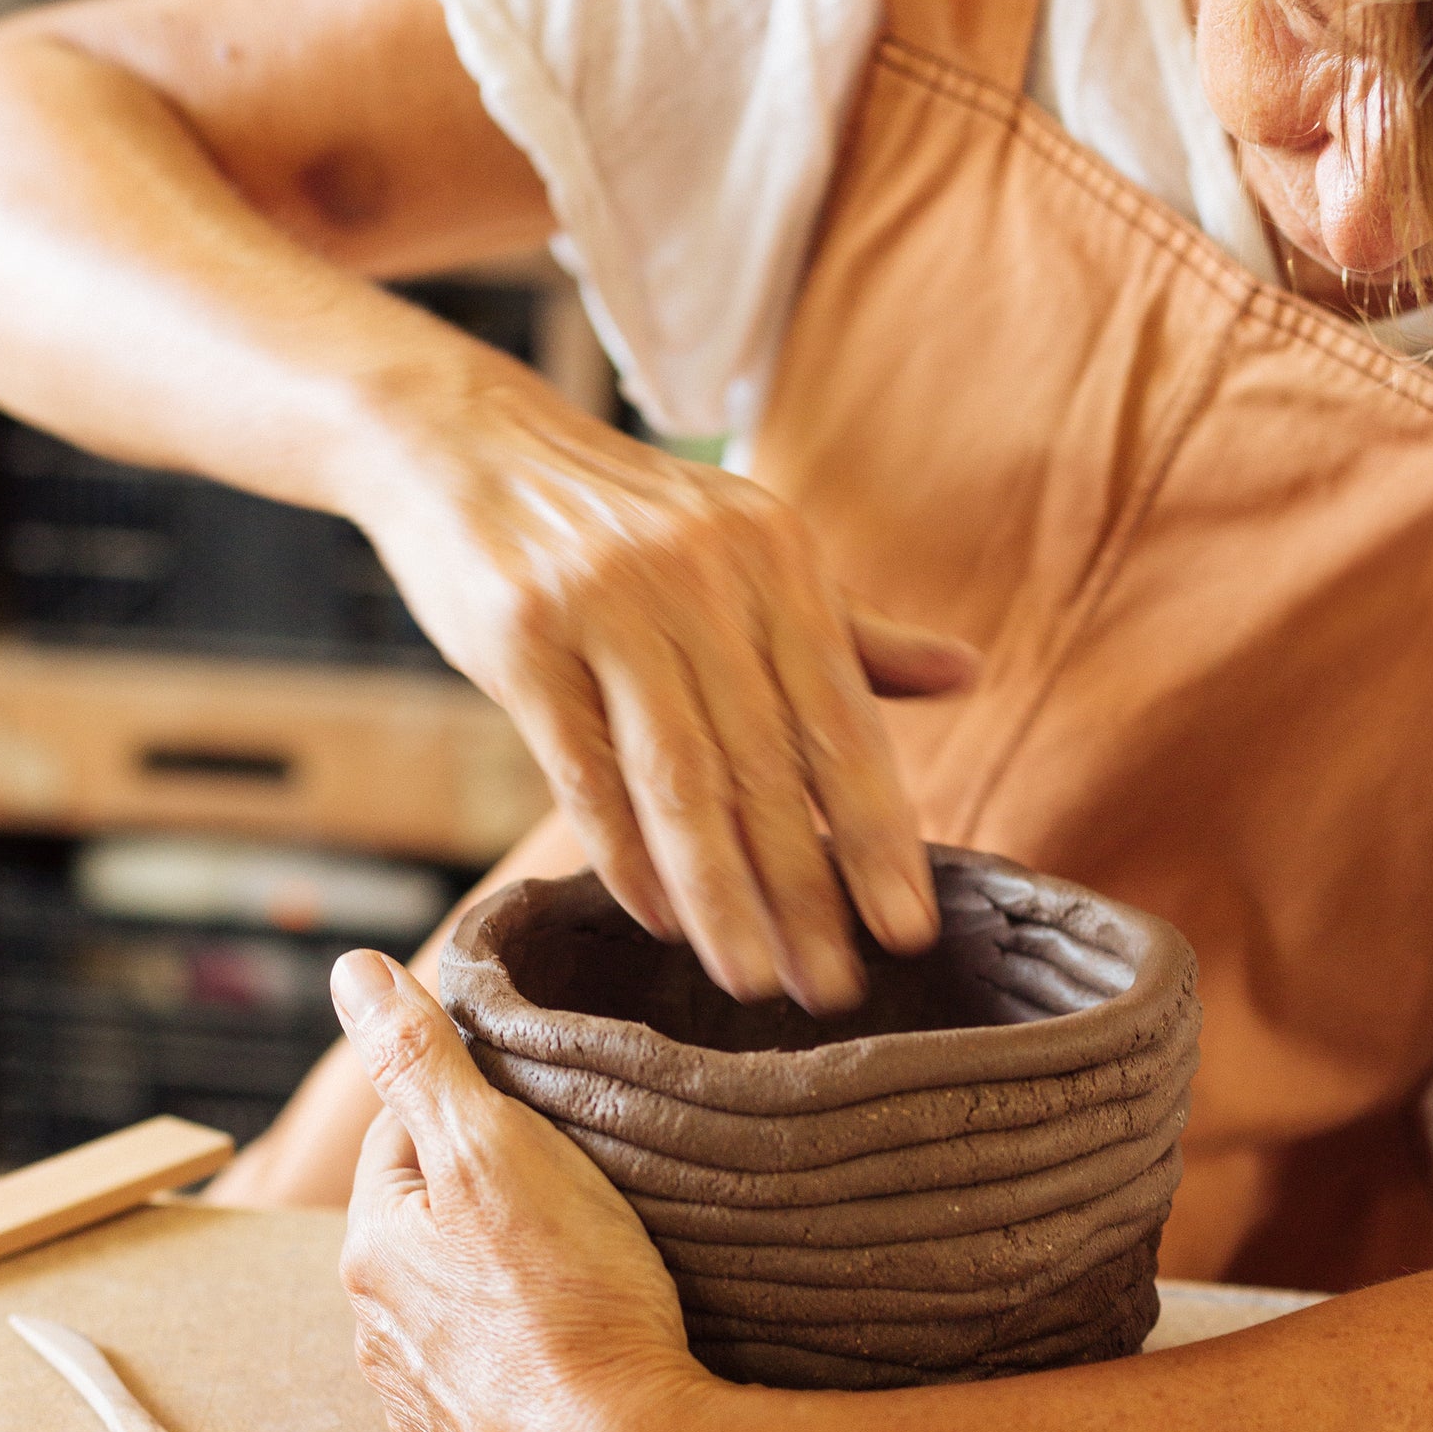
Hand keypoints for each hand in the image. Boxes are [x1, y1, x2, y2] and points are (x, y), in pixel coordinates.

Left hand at [332, 949, 722, 1431]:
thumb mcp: (495, 1146)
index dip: (471, 1106)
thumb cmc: (569, 1294)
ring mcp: (424, 1400)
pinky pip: (487, 1384)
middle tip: (574, 1184)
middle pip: (427, 1225)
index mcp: (373, 1244)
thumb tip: (352, 972)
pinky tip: (571, 1351)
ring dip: (499, 1283)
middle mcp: (378, 1328)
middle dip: (485, 1197)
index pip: (404, 1136)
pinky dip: (519, 1360)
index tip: (538, 1107)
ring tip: (581, 1270)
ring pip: (454, 1307)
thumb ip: (422, 1057)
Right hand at [352, 354, 977, 1011]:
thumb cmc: (622, 519)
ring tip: (754, 982)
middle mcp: (702, 576)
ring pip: (682, 783)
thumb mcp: (745, 549)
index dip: (880, 835)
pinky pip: (585, 773)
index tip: (907, 932)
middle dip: (805, 893)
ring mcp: (608, 603)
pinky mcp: (523, 637)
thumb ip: (849, 629)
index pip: (843, 724)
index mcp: (775, 558)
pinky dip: (624, 856)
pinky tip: (659, 922)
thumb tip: (968, 674)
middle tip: (831, 990)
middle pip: (768, 769)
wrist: (465, 442)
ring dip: (723, 896)